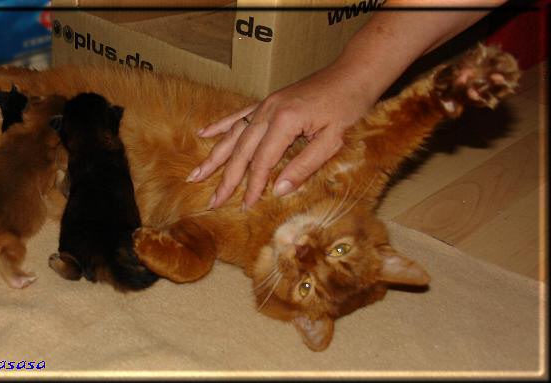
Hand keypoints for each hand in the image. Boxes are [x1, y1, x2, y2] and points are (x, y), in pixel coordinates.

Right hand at [186, 64, 375, 209]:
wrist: (353, 72)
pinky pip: (238, 115)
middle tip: (212, 201)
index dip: (252, 186)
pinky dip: (220, 126)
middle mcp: (268, 111)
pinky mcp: (268, 101)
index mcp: (285, 121)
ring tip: (196, 175)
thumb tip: (278, 190)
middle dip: (226, 179)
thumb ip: (305, 165)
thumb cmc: (349, 105)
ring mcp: (265, 104)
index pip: (262, 162)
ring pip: (234, 135)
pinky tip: (203, 133)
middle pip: (241, 151)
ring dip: (214, 157)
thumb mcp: (334, 140)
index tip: (245, 206)